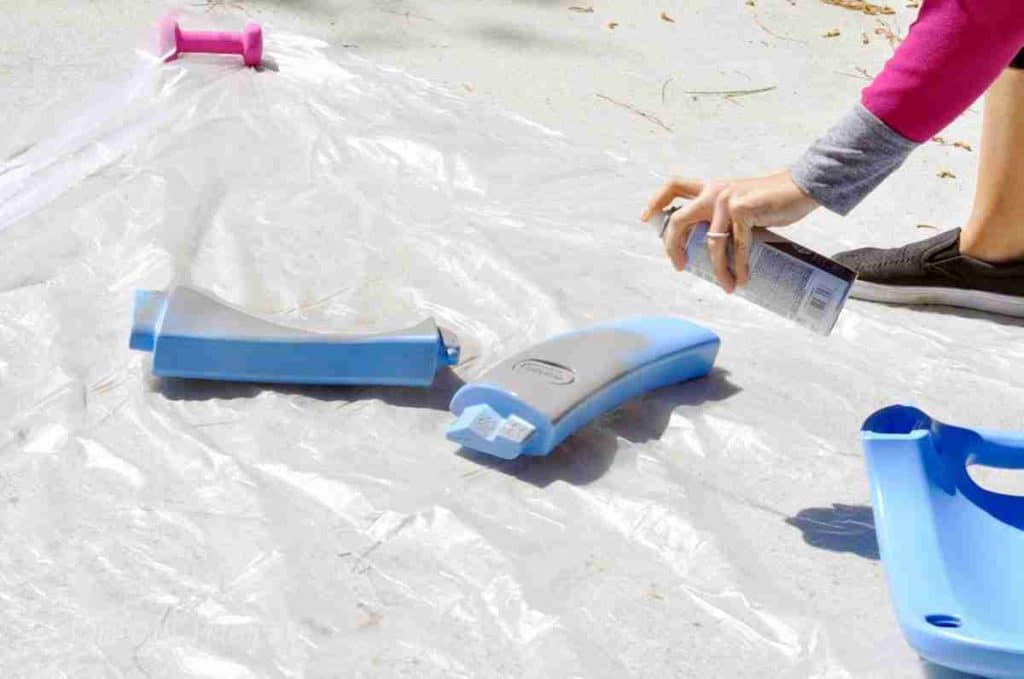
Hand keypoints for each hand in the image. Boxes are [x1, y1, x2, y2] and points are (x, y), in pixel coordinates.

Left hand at [640, 171, 818, 292]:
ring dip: (718, 269)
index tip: (646, 218)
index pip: (674, 186)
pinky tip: (742, 278)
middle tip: (680, 266)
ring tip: (727, 285)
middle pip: (678, 221)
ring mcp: (726, 200)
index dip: (656, 201)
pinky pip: (735, 246)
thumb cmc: (771, 199)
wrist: (801, 188)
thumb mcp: (739, 203)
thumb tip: (711, 245)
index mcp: (710, 187)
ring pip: (711, 243)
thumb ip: (722, 216)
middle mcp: (713, 191)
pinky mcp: (743, 210)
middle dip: (673, 247)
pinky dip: (738, 266)